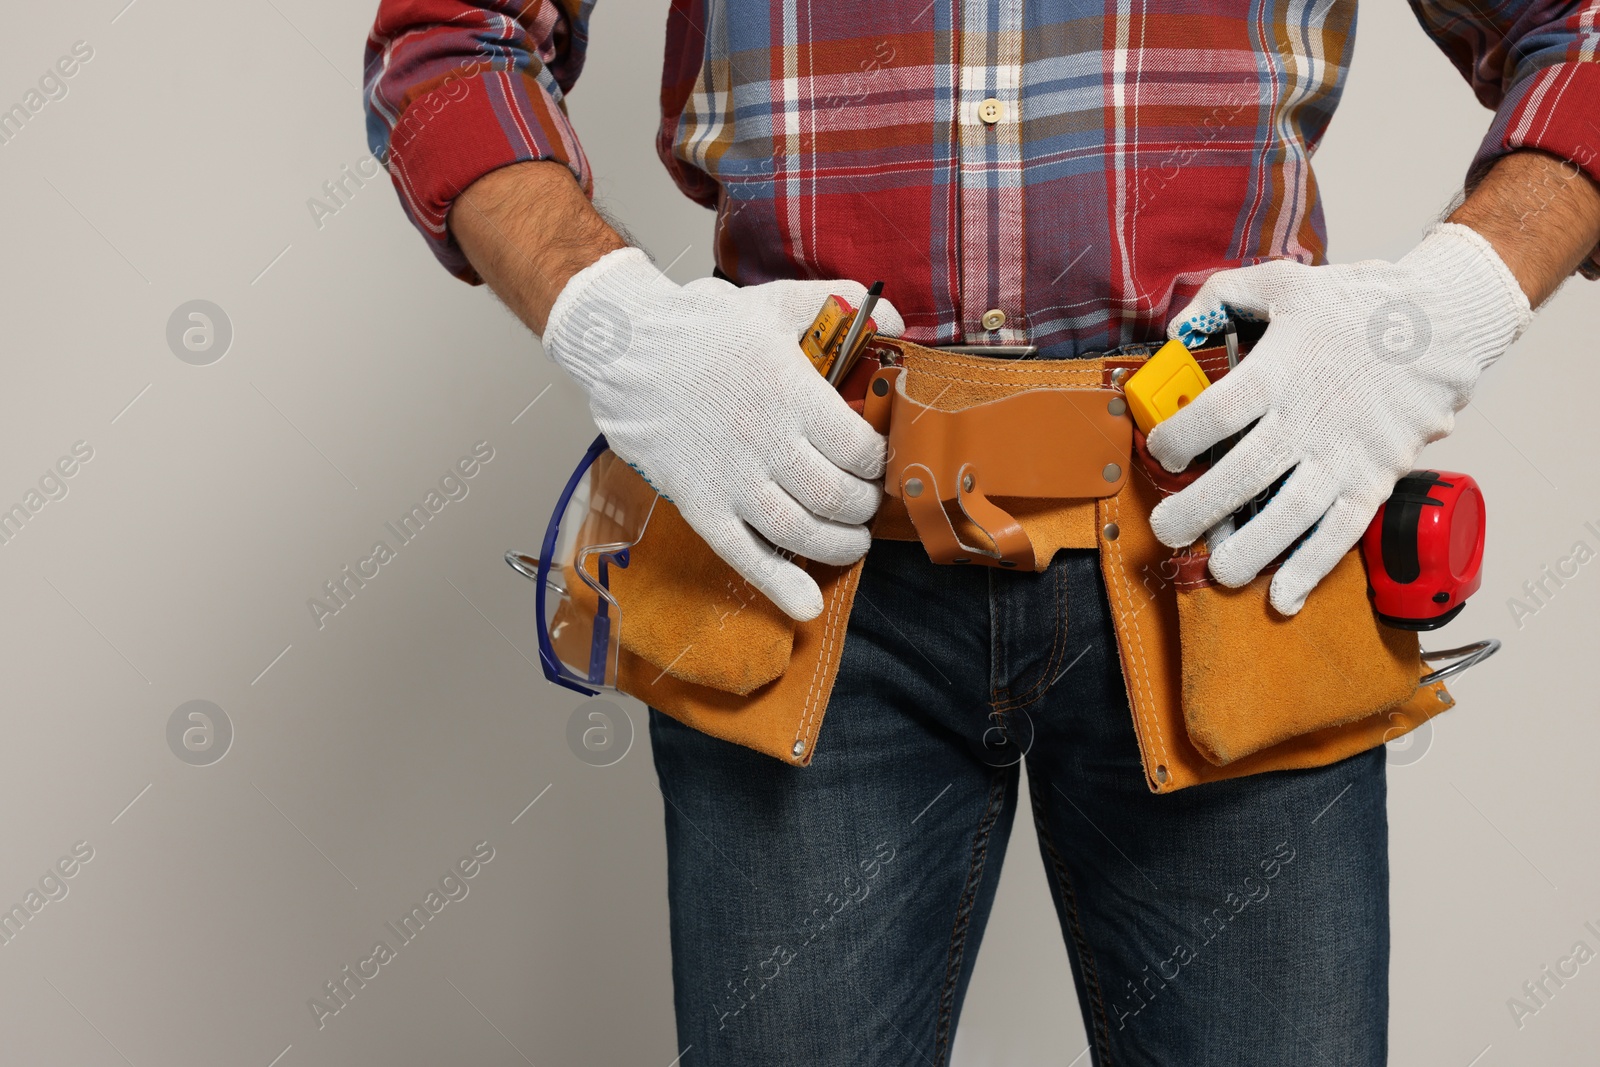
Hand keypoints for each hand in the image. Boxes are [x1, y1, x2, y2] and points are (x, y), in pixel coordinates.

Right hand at [540, 247, 902, 620]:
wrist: (624, 350)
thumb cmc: (701, 328)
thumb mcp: (775, 304)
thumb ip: (839, 304)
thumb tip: (893, 315)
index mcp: (791, 393)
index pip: (859, 449)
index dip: (879, 464)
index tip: (878, 463)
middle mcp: (766, 442)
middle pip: (837, 496)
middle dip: (864, 508)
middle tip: (866, 503)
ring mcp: (731, 479)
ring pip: (801, 532)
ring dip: (839, 546)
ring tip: (851, 541)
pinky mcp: (700, 504)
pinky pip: (744, 555)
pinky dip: (780, 585)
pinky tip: (807, 604)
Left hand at [1146, 223, 1530, 614]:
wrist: (1441, 324)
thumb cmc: (1356, 305)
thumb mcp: (1283, 283)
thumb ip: (1222, 296)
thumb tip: (1176, 327)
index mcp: (1280, 370)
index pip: (1216, 414)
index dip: (1177, 439)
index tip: (1162, 452)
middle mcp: (1309, 419)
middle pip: (1242, 474)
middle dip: (1195, 510)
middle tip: (1165, 530)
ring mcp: (1344, 455)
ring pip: (1290, 515)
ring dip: (1249, 551)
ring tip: (1216, 569)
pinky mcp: (1374, 479)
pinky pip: (1340, 533)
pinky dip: (1312, 569)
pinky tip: (1283, 598)